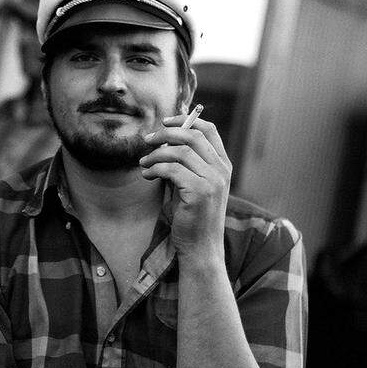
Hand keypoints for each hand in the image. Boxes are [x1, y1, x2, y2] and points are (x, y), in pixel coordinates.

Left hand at [138, 111, 230, 257]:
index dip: (186, 120)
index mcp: (223, 165)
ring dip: (156, 154)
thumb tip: (163, 141)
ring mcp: (213, 180)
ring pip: (180, 152)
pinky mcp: (199, 192)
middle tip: (147, 140)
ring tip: (143, 163)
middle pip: (193, 136)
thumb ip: (185, 164)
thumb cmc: (192, 216)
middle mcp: (221, 170)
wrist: (201, 246)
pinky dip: (155, 169)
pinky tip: (146, 175)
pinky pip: (171, 170)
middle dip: (166, 134)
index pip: (208, 130)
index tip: (165, 122)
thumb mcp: (191, 184)